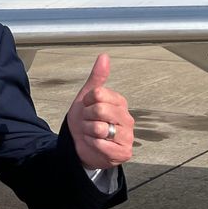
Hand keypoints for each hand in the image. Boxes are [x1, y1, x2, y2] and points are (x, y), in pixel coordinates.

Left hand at [66, 53, 133, 169]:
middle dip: (86, 117)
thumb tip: (104, 56)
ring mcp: (128, 136)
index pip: (98, 94)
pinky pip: (101, 144)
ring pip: (99, 128)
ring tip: (92, 134)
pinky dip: (92, 144)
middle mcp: (127, 118)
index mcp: (120, 102)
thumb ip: (97, 77)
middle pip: (99, 110)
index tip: (87, 107)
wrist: (79, 145)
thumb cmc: (85, 120)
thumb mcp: (86, 97)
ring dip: (88, 132)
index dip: (86, 102)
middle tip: (88, 122)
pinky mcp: (124, 152)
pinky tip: (95, 144)